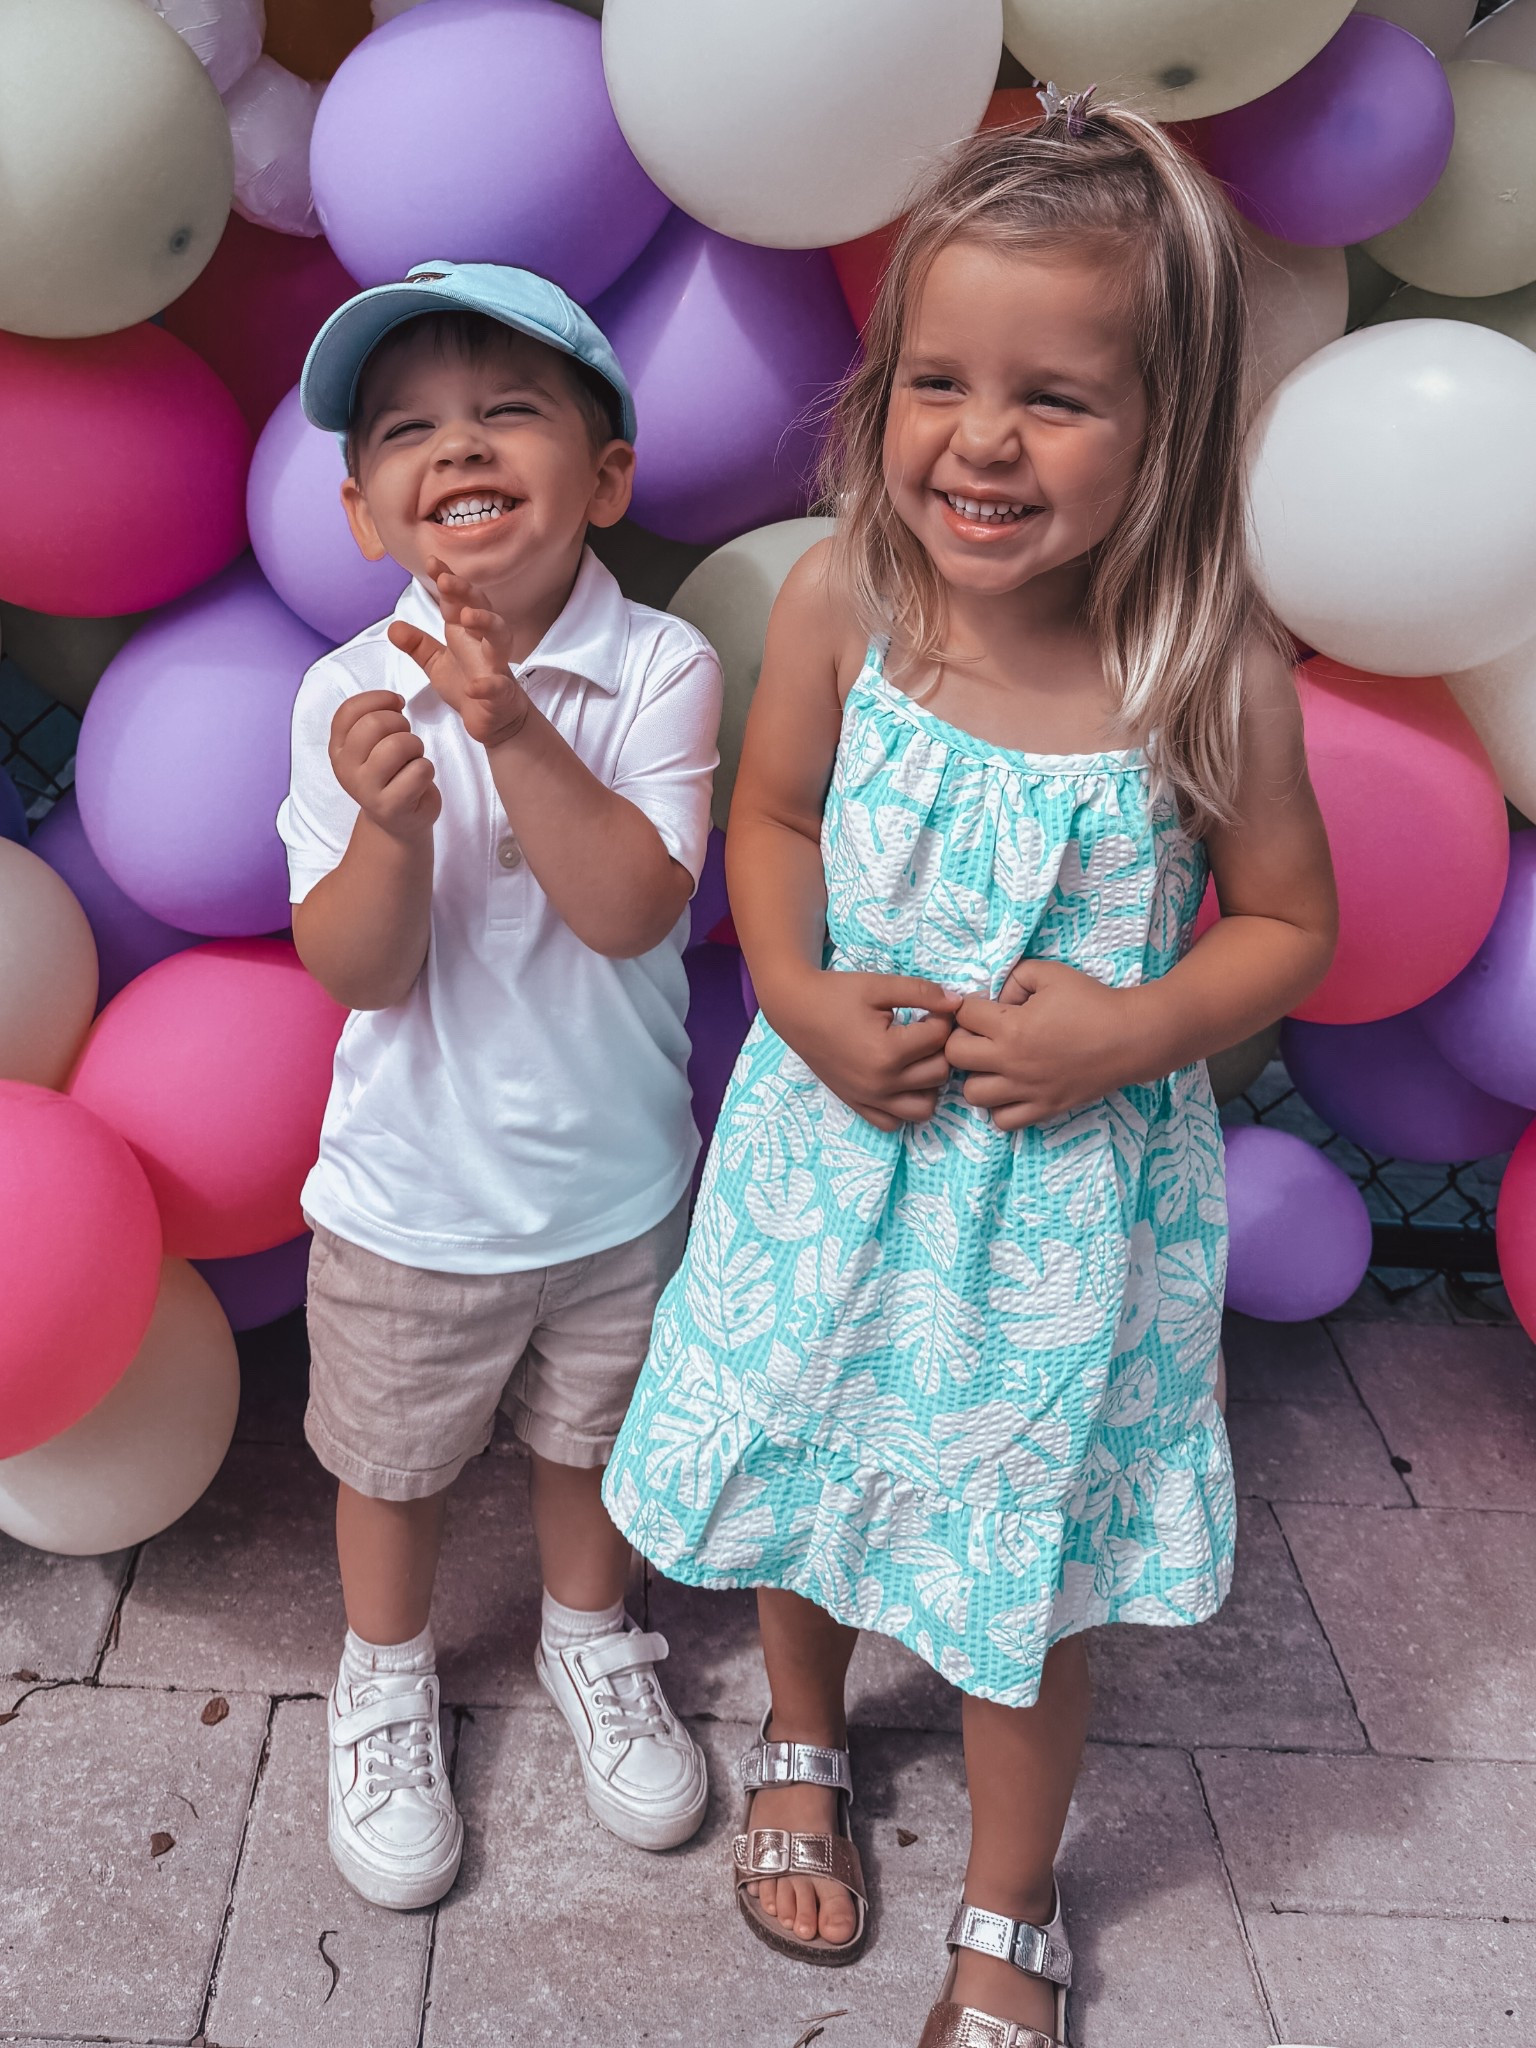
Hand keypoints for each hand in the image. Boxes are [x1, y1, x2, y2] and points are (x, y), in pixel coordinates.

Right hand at [327, 689, 439, 840]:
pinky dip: (427, 770)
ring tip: (412, 760)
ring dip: (416, 747)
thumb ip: (373, 719)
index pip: (350, 710)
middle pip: (375, 723)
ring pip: (399, 745)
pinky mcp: (390, 806)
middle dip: (401, 723)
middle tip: (406, 739)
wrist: (397, 821)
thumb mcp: (371, 746)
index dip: (379, 699)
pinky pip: (419, 770)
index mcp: (338, 748)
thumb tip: (395, 701)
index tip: (396, 704)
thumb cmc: (389, 775)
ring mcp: (365, 790)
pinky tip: (418, 781)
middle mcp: (345, 768)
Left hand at [388, 561, 532, 750]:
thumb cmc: (469, 686)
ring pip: (500, 637)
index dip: (447, 580)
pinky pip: (498, 687)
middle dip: (465, 592)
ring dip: (486, 623)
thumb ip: (417, 644)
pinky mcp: (502, 694)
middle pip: (481, 608)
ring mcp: (496, 667)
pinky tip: (474, 687)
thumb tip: (393, 626)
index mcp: (466, 633)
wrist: (495, 719)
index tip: (432, 562)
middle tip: (446, 581)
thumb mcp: (436, 663)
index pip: (457, 600)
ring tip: (468, 617)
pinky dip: (488, 686)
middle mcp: (483, 643)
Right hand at [772, 969, 959, 1130]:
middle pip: (939, 1073)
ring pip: (925, 1107)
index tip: (932, 1008)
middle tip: (926, 1030)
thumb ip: (921, 992)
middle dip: (940, 1048)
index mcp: (887, 1051)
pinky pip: (894, 1123)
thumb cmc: (837, 994)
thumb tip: (958, 1002)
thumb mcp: (879, 986)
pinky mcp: (858, 1105)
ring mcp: (869, 1099)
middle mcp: (881, 1083)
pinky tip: (900, 1080)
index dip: (943, 1018)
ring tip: (917, 1058)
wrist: (795, 1010)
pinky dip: (904, 1106)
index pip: (939, 1038)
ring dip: (929, 1083)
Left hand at [945, 959, 1154, 1128]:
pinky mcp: (1044, 1108)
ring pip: (972, 1094)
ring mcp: (1027, 1089)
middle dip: (961, 1040)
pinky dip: (1000, 1107)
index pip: (962, 1016)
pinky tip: (1011, 1089)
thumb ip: (1014, 978)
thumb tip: (995, 998)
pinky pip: (1002, 1121)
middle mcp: (1012, 1061)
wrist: (1130, 1037)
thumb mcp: (1050, 973)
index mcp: (1011, 1026)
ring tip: (993, 1065)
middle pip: (955, 1056)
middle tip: (981, 1036)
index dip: (967, 1007)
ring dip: (977, 1077)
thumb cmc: (1091, 1001)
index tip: (982, 1008)